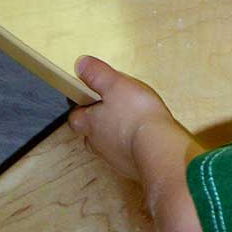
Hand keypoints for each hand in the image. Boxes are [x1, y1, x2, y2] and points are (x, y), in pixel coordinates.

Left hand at [69, 56, 209, 231]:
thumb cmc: (134, 113)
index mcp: (90, 124)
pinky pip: (126, 155)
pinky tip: (143, 138)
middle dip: (97, 124)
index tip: (90, 99)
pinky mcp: (130, 167)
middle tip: (112, 111)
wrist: (157, 148)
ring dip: (115, 136)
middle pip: (89, 135)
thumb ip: (97, 74)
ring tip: (131, 124)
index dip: (80, 109)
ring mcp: (113, 159)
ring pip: (108, 146)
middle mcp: (97, 144)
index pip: (75, 118)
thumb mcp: (116, 85)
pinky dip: (130, 147)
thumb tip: (80, 63)